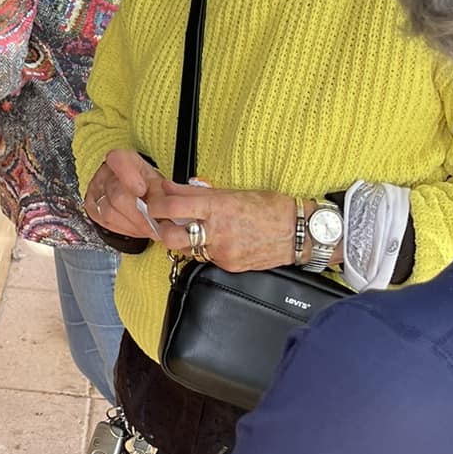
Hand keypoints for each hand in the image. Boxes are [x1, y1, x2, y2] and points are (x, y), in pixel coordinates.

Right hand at [83, 148, 166, 238]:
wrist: (137, 190)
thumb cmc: (148, 185)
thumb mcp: (161, 184)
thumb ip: (165, 194)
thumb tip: (168, 210)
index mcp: (124, 159)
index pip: (118, 160)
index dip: (129, 176)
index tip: (141, 190)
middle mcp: (105, 172)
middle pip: (118, 196)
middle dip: (140, 215)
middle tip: (156, 224)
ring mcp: (95, 190)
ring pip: (110, 213)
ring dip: (133, 225)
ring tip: (149, 228)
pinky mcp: (91, 207)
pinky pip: (105, 222)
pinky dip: (125, 228)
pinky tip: (136, 227)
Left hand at [147, 185, 294, 270]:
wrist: (299, 234)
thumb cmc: (270, 207)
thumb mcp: (234, 192)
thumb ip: (200, 193)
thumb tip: (172, 187)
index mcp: (218, 208)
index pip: (173, 206)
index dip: (157, 204)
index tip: (153, 202)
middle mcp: (217, 232)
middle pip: (170, 236)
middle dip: (162, 229)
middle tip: (164, 221)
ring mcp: (222, 252)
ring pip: (187, 249)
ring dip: (184, 239)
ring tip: (194, 229)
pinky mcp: (228, 266)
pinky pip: (207, 258)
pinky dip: (206, 248)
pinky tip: (218, 240)